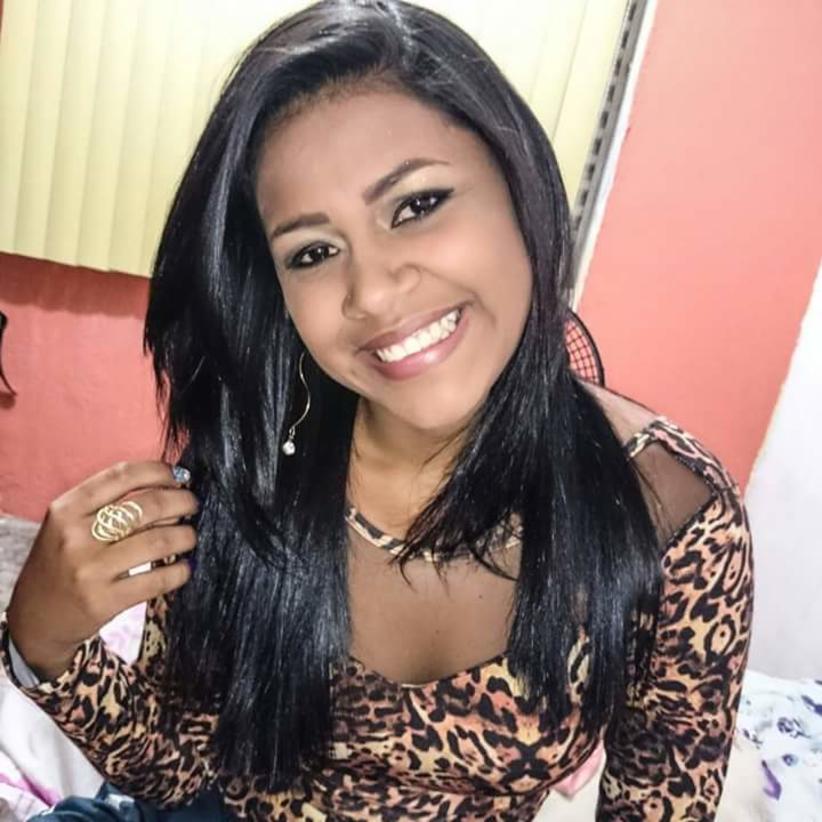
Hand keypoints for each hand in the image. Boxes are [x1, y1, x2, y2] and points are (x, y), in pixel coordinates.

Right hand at [6, 461, 197, 679]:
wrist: (35, 618)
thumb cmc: (62, 561)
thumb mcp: (69, 524)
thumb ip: (109, 502)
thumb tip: (172, 487)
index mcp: (66, 509)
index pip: (123, 476)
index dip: (160, 472)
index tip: (178, 477)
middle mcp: (76, 536)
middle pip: (149, 506)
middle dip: (182, 502)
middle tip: (192, 506)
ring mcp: (90, 570)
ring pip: (159, 541)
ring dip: (186, 536)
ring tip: (190, 536)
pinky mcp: (105, 601)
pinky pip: (158, 580)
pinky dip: (180, 571)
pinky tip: (184, 567)